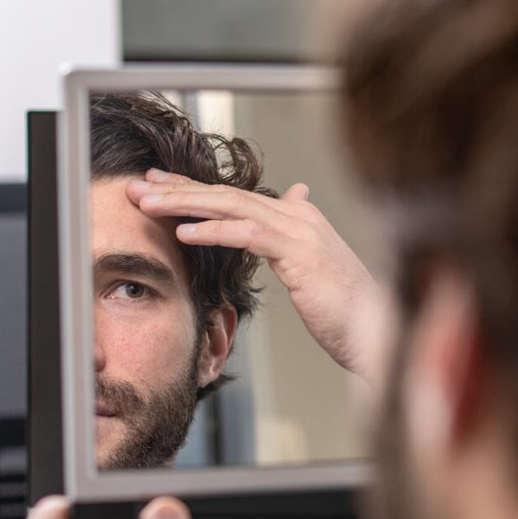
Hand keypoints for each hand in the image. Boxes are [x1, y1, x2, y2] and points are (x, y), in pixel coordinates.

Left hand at [129, 169, 381, 377]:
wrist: (376, 331)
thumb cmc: (346, 309)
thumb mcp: (316, 268)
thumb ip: (298, 236)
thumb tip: (296, 197)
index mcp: (300, 217)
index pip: (236, 195)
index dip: (194, 189)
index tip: (158, 187)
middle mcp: (299, 215)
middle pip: (228, 193)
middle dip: (180, 189)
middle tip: (141, 187)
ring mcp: (300, 230)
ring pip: (232, 206)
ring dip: (185, 205)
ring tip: (149, 205)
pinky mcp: (299, 252)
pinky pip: (247, 234)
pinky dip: (212, 230)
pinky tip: (184, 233)